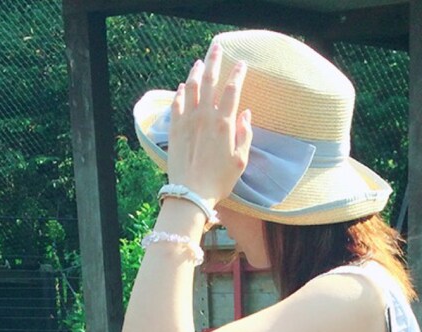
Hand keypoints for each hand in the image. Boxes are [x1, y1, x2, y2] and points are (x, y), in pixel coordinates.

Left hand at [165, 40, 252, 207]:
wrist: (191, 192)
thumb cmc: (219, 181)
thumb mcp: (240, 161)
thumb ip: (245, 135)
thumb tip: (246, 114)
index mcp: (224, 123)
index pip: (232, 90)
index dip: (237, 74)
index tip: (241, 64)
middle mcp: (205, 116)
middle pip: (210, 80)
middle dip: (214, 61)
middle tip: (217, 48)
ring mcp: (188, 120)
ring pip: (191, 87)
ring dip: (196, 72)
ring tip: (199, 63)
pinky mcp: (175, 128)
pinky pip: (177, 103)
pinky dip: (181, 91)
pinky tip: (183, 86)